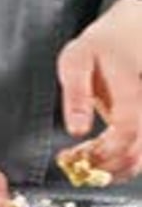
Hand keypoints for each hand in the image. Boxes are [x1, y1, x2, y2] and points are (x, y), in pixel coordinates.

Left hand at [56, 0, 141, 181]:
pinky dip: (115, 163)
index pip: (128, 129)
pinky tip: (93, 153)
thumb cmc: (99, 48)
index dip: (105, 151)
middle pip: (136, 153)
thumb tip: (77, 131)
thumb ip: (76, 94)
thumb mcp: (77, 60)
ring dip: (108, 169)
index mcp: (132, 89)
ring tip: (78, 157)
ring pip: (139, 160)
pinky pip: (137, 156)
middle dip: (102, 166)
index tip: (78, 155)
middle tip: (72, 161)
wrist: (127, 37)